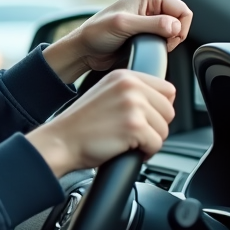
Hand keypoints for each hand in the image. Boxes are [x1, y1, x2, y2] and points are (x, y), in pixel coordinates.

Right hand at [26, 70, 175, 176]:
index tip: (143, 118)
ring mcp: (132, 105)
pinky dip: (145, 153)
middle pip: (169, 111)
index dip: (158, 108)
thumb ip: (132, 92)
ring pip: (164, 129)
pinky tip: (125, 149)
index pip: (167, 90)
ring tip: (125, 140)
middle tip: (131, 132)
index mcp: (124, 76)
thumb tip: (162, 103)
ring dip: (149, 140)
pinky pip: (157, 145)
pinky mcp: (134, 126)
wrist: (61, 141)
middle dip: (155, 126)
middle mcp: (130, 86)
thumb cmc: (81, 125)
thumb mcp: (106, 95)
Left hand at [43, 0, 192, 83]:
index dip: (179, 28)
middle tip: (155, 43)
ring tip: (146, 45)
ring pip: (175, 32)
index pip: (183, 10)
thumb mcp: (124, 25)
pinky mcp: (147, 31)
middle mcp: (151, 4)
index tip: (165, 39)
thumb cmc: (97, 33)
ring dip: (165, 42)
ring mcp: (150, 18)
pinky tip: (145, 48)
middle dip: (173, 36)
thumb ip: (151, 24)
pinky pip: (166, 40)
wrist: (85, 49)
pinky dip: (160, 46)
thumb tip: (174, 26)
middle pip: (181, 21)